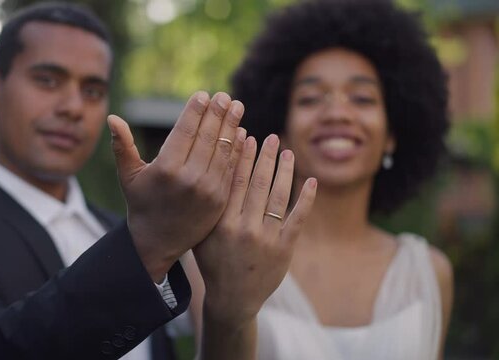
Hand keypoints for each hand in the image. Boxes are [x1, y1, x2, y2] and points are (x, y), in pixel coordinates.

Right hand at [107, 91, 245, 281]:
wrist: (158, 241)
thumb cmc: (141, 203)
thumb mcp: (128, 176)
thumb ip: (122, 146)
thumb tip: (112, 118)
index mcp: (166, 169)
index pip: (185, 131)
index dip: (195, 110)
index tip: (203, 94)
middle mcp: (189, 178)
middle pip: (207, 137)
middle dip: (217, 113)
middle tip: (225, 96)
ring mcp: (208, 190)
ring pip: (223, 150)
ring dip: (231, 126)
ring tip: (237, 107)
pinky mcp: (221, 200)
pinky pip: (231, 168)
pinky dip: (237, 149)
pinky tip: (240, 133)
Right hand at [194, 134, 315, 332]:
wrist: (232, 299)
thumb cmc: (213, 263)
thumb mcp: (202, 235)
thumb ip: (208, 207)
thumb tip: (214, 170)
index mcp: (221, 223)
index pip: (233, 181)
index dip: (241, 156)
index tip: (245, 136)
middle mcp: (244, 228)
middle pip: (257, 183)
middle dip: (265, 157)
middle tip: (271, 137)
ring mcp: (266, 239)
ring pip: (279, 196)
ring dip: (285, 171)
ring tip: (288, 152)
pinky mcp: (284, 249)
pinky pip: (298, 218)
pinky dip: (306, 198)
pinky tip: (311, 180)